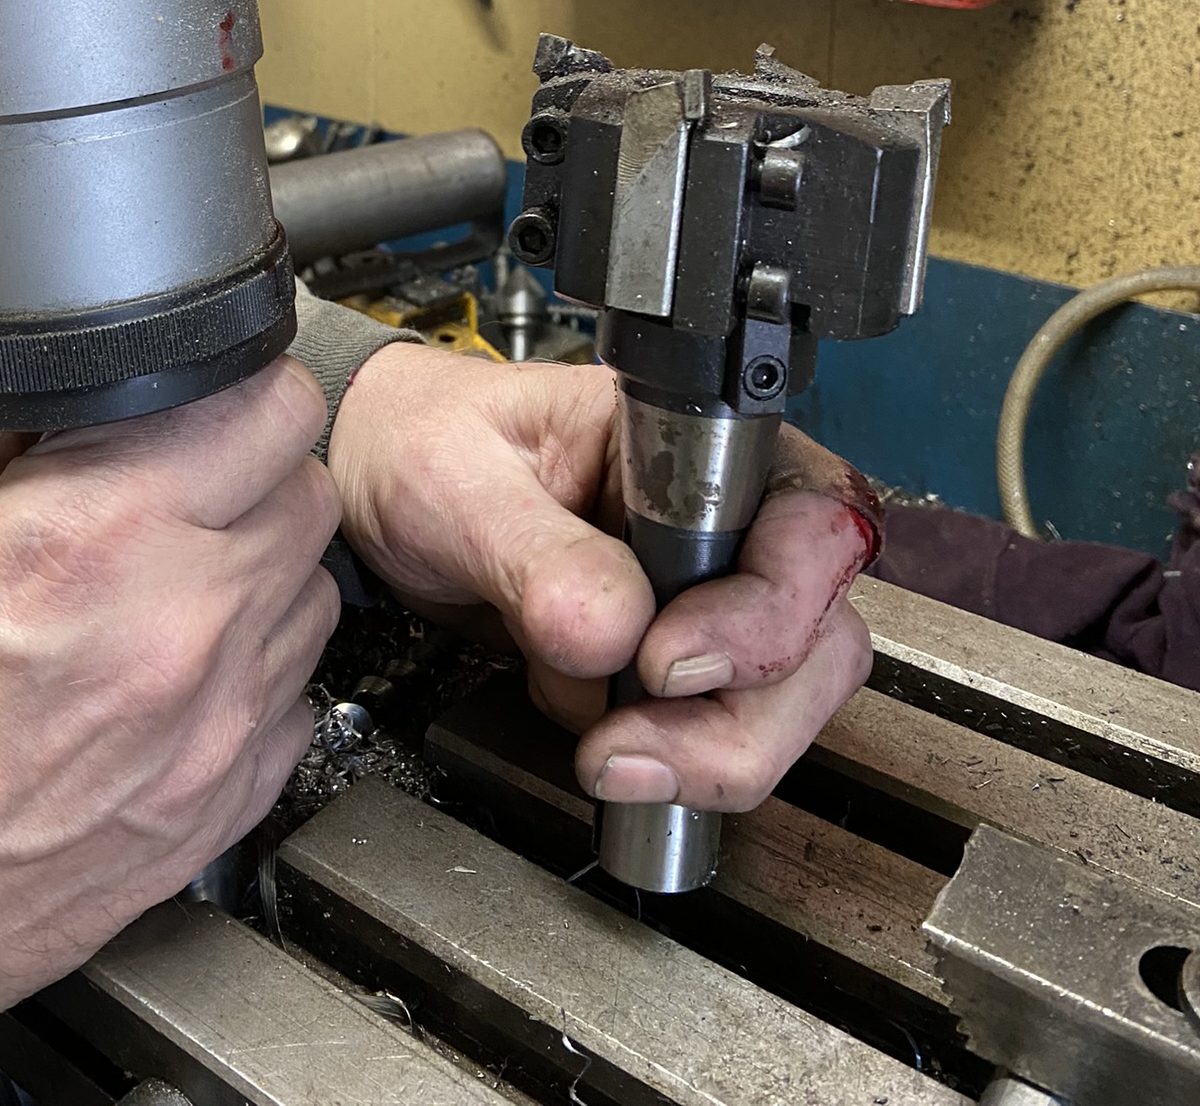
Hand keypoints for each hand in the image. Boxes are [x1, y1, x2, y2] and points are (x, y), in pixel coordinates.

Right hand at [0, 357, 339, 1070]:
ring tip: (167, 587)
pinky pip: (294, 706)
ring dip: (261, 573)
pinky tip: (173, 680)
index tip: (207, 398)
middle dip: (252, 474)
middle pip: (307, 496)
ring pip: (314, 597)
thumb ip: (2, 454)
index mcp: (86, 539)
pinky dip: (253, 679)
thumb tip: (69, 409)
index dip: (242, 387)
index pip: (271, 409)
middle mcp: (174, 631)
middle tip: (176, 489)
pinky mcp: (212, 819)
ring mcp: (207, 737)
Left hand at [328, 346, 874, 812]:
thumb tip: (613, 627)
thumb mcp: (458, 480)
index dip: (766, 607)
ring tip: (607, 757)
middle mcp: (724, 513)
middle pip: (819, 632)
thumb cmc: (424, 441)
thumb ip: (537, 549)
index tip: (666, 659)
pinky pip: (717, 730)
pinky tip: (600, 746)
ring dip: (709, 753)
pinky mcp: (673, 658)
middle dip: (742, 712)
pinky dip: (671, 763)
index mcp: (693, 435)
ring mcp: (706, 592)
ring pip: (783, 698)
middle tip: (631, 741)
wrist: (380, 486)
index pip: (808, 521)